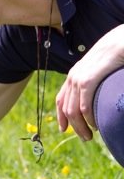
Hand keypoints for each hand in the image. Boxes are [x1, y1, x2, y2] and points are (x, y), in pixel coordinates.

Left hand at [56, 24, 123, 140]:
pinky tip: (96, 125)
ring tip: (90, 136)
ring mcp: (78, 78)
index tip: (64, 129)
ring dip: (81, 126)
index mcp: (74, 75)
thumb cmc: (116, 54)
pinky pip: (84, 106)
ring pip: (73, 111)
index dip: (61, 116)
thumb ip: (96, 81)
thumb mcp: (101, 69)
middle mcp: (72, 77)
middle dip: (74, 126)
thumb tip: (98, 94)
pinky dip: (89, 119)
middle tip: (85, 138)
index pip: (61, 99)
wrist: (121, 40)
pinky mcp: (88, 80)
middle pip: (66, 109)